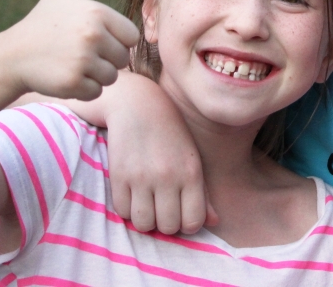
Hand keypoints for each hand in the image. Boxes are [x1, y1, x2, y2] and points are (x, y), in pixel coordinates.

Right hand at [0, 0, 139, 100]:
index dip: (114, 40)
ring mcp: (83, 59)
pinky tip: (64, 76)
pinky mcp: (74, 82)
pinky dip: (83, 89)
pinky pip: (97, 92)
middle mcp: (93, 34)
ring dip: (95, 75)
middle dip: (105, 59)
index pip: (131, 36)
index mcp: (97, 12)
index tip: (91, 37)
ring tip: (70, 63)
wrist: (11, 56)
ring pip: (112, 76)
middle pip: (123, 58)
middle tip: (78, 52)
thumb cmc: (42, 23)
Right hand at [101, 71, 217, 234]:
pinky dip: (127, 209)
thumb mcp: (192, 159)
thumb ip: (203, 193)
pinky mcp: (118, 175)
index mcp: (191, 173)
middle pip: (168, 227)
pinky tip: (132, 195)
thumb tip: (214, 221)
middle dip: (165, 223)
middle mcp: (168, 177)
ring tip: (146, 204)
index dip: (187, 224)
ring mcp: (142, 177)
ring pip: (143, 224)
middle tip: (162, 209)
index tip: (181, 214)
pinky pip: (121, 211)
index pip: (193, 221)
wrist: (139, 105)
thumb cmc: (171, 135)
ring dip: (145, 219)